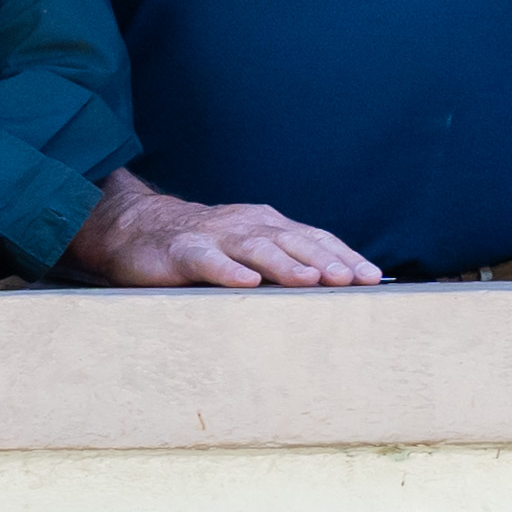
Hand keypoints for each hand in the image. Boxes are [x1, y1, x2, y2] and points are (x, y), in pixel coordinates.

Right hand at [67, 174, 379, 289]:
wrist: (138, 228)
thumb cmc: (207, 243)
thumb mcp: (250, 247)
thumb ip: (286, 260)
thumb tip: (337, 286)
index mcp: (269, 225)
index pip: (315, 238)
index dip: (344, 256)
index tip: (372, 277)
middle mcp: (248, 225)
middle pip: (293, 240)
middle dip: (325, 259)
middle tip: (350, 279)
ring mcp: (216, 236)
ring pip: (256, 249)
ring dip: (285, 264)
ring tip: (310, 280)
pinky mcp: (184, 251)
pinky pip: (209, 261)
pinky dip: (229, 271)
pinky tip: (246, 283)